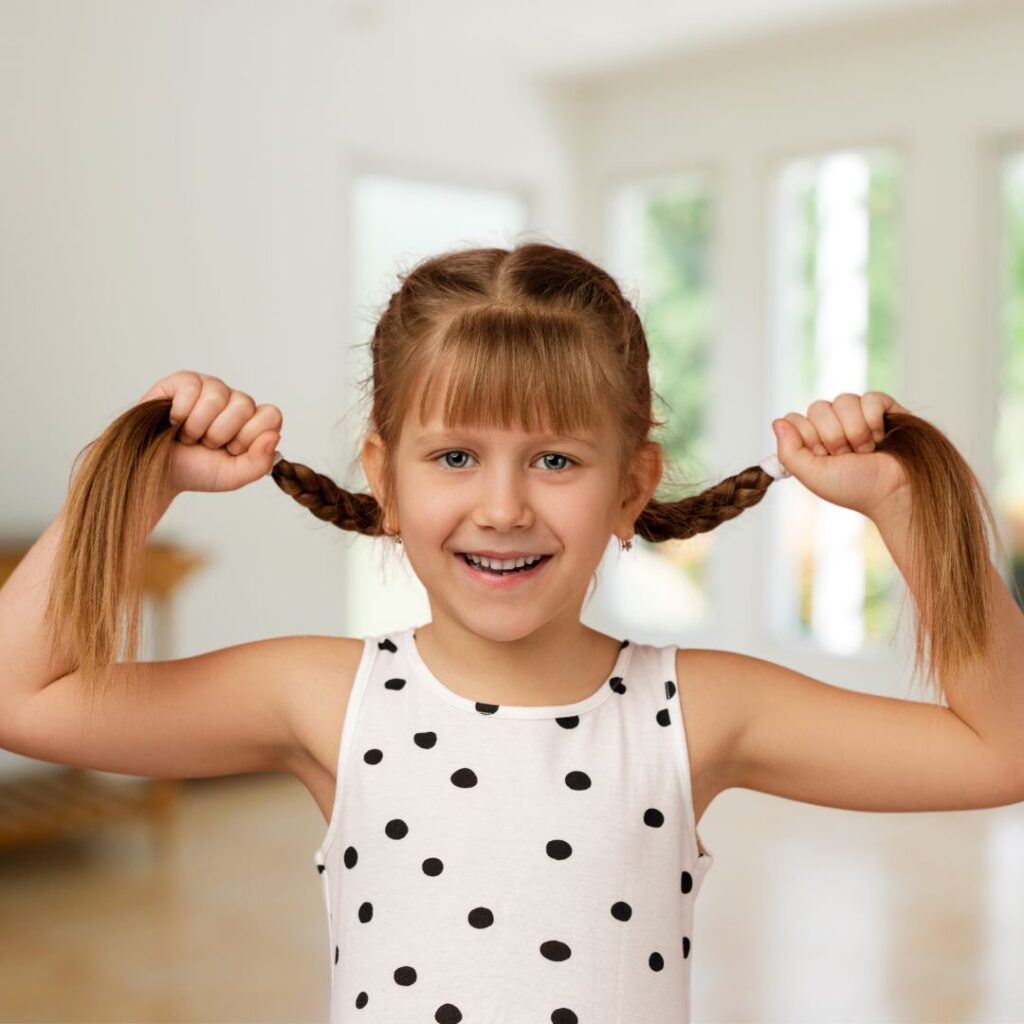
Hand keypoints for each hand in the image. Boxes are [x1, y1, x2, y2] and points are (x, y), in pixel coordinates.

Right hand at [135, 370, 282, 493]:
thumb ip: (260, 462)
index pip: (272, 415)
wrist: (158, 471)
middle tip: (206, 443)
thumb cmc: (197, 470)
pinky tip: (174, 422)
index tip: (231, 449)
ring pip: (217, 396)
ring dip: (198, 426)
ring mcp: (211, 387)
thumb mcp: (233, 475)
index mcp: (253, 421)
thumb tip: (274, 436)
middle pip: (245, 404)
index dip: (250, 436)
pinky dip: (180, 414)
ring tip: (189, 435)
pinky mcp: (185, 381)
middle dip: (220, 434)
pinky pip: (191, 389)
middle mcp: (235, 400)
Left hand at [771, 391, 910, 519]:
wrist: (894, 491)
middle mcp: (834, 424)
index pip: (795, 419)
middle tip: (847, 456)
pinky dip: (874, 420)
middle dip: (834, 437)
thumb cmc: (855, 488)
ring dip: (856, 431)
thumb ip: (789, 453)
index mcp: (813, 440)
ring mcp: (858, 414)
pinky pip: (869, 397)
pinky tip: (881, 437)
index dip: (809, 437)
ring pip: (844, 400)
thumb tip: (777, 422)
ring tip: (866, 450)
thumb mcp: (813, 476)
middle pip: (818, 407)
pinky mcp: (883, 407)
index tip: (823, 456)